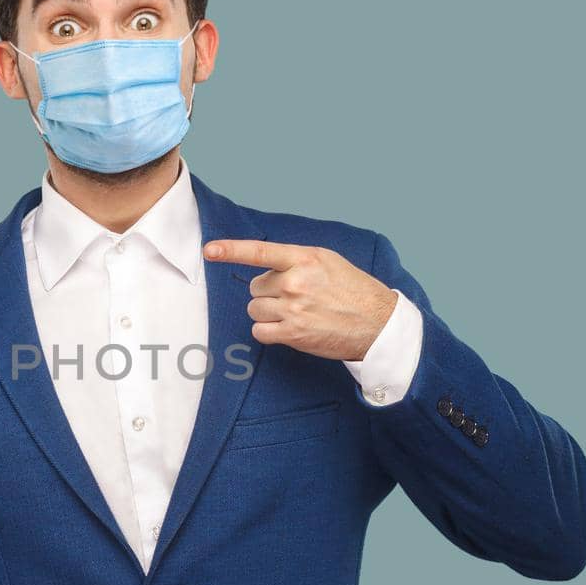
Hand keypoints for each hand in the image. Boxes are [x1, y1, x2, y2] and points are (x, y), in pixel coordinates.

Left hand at [203, 239, 396, 360]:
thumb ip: (295, 260)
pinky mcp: (292, 333)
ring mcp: (292, 309)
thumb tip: (265, 266)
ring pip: (255, 309)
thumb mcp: (327, 262)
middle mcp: (295, 282)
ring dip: (269, 312)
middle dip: (269, 292)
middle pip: (255, 287)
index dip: (231, 250)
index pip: (259, 252)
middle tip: (296, 297)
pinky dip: (269, 331)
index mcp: (304, 259)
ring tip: (297, 313)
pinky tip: (289, 328)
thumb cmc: (352, 290)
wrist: (377, 323)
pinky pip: (260, 331)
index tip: (209, 250)